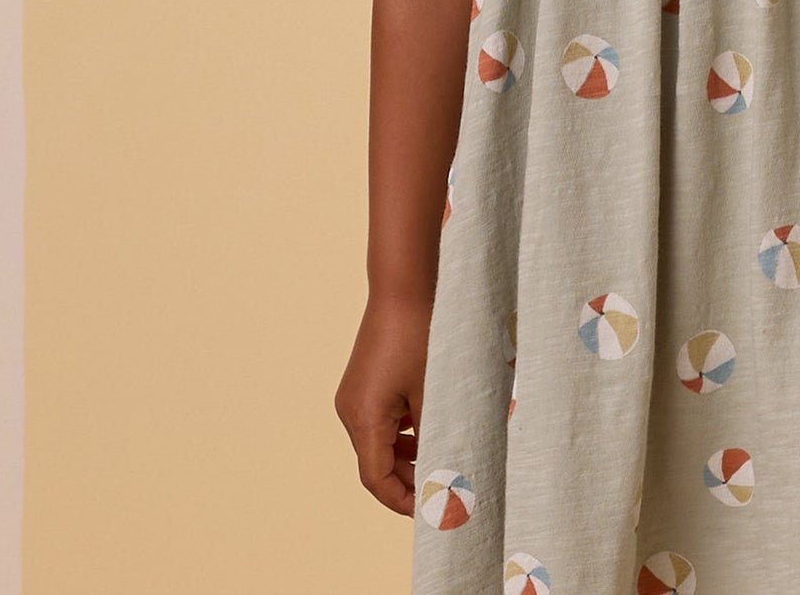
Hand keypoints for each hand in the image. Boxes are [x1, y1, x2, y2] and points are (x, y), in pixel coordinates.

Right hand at [335, 290, 434, 516]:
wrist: (403, 286)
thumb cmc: (420, 335)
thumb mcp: (432, 390)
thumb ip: (436, 434)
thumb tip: (448, 471)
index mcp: (363, 418)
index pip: (377, 480)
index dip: (403, 501)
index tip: (431, 512)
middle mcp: (351, 411)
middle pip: (376, 464)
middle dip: (409, 480)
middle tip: (444, 488)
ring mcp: (354, 396)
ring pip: (379, 444)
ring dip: (407, 457)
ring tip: (442, 459)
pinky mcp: (363, 383)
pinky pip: (379, 421)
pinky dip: (402, 434)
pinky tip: (429, 428)